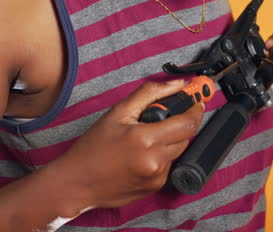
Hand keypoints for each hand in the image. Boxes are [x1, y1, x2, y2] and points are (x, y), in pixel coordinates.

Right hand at [53, 80, 203, 211]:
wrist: (76, 183)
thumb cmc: (93, 147)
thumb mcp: (118, 112)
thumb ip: (150, 93)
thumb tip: (177, 85)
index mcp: (145, 139)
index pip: (188, 123)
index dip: (195, 110)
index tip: (196, 103)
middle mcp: (155, 160)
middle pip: (186, 137)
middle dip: (180, 125)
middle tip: (164, 119)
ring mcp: (157, 176)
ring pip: (178, 151)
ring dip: (170, 141)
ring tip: (146, 139)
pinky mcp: (155, 187)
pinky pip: (169, 166)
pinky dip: (161, 157)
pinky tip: (142, 155)